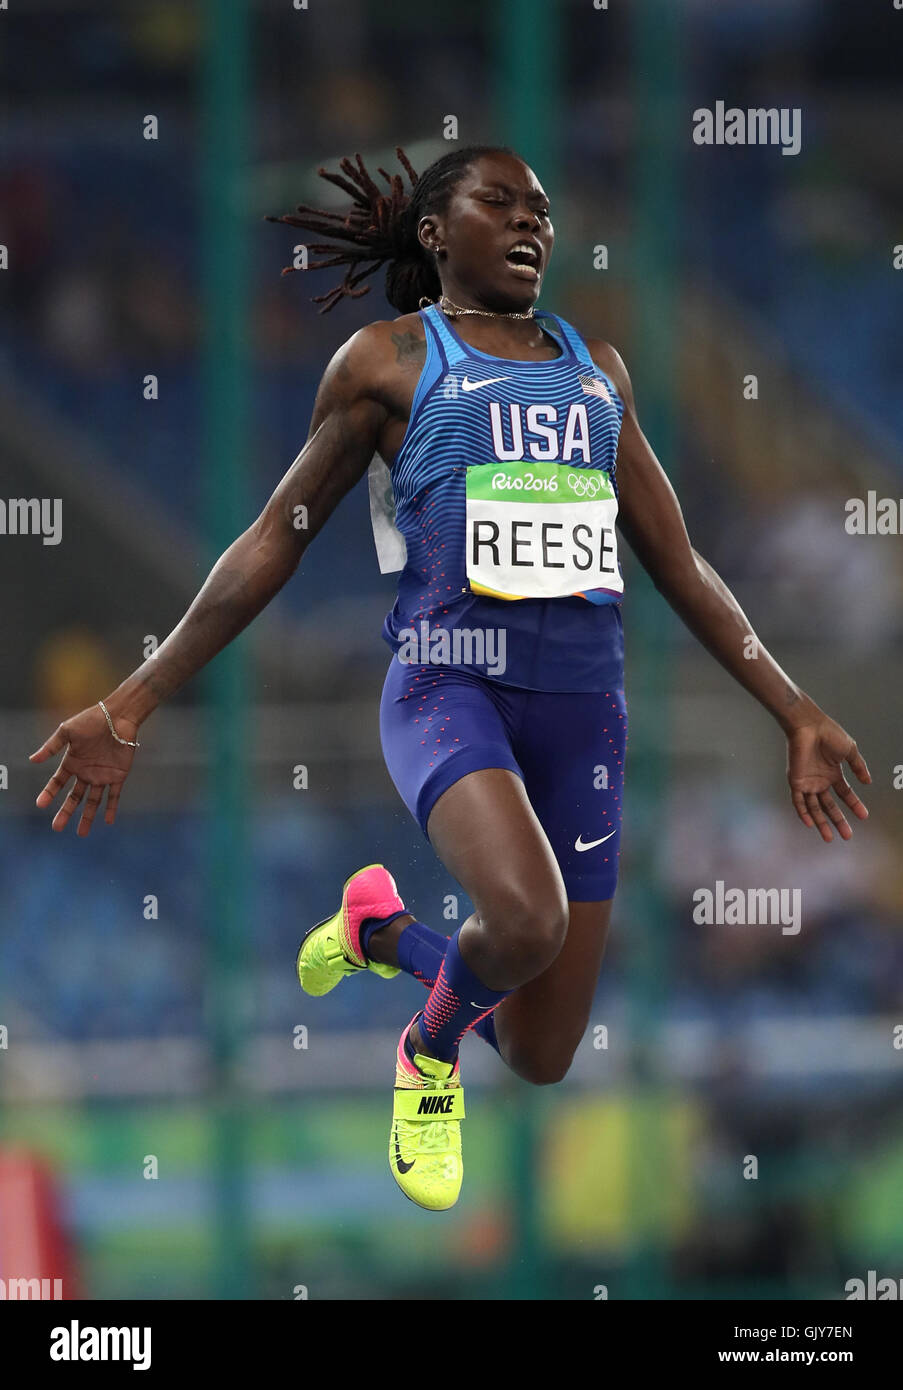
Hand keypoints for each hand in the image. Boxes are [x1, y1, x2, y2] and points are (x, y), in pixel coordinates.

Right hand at [29, 703, 139, 835]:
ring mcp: (102, 775)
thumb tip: (32, 760)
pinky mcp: (118, 775)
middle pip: (74, 797)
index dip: (49, 793)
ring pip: (93, 801)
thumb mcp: (67, 731)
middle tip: (56, 828)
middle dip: (66, 812)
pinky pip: (114, 795)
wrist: (117, 717)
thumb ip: (51, 746)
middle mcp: (86, 772)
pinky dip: (111, 808)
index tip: (40, 804)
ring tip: (81, 833)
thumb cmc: (91, 720)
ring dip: (87, 816)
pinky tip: (107, 821)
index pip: (57, 782)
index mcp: (73, 762)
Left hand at [786, 715, 869, 842]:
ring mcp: (808, 782)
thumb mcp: (850, 751)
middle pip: (830, 806)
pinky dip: (803, 813)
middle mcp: (820, 780)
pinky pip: (798, 801)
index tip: (864, 816)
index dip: (854, 805)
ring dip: (821, 823)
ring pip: (814, 808)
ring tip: (829, 838)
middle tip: (848, 835)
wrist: (809, 726)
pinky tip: (811, 824)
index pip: (845, 794)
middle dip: (839, 821)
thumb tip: (868, 782)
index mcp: (833, 774)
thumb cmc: (829, 734)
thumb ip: (858, 767)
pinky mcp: (796, 781)